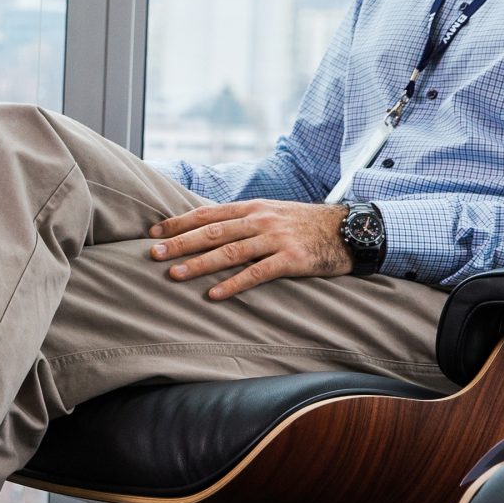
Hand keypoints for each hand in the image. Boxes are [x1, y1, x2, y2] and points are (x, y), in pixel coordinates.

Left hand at [147, 200, 350, 299]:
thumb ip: (243, 219)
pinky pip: (257, 273)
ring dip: (199, 264)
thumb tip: (208, 228)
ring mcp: (276, 239)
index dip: (179, 222)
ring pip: (230, 251)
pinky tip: (214, 295)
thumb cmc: (305, 224)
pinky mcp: (291, 260)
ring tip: (175, 274)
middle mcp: (260, 220)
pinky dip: (234, 284)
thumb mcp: (272, 213)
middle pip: (212, 231)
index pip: (208, 213)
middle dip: (180, 242)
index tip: (154, 232)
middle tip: (153, 254)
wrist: (349, 230)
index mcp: (252, 207)